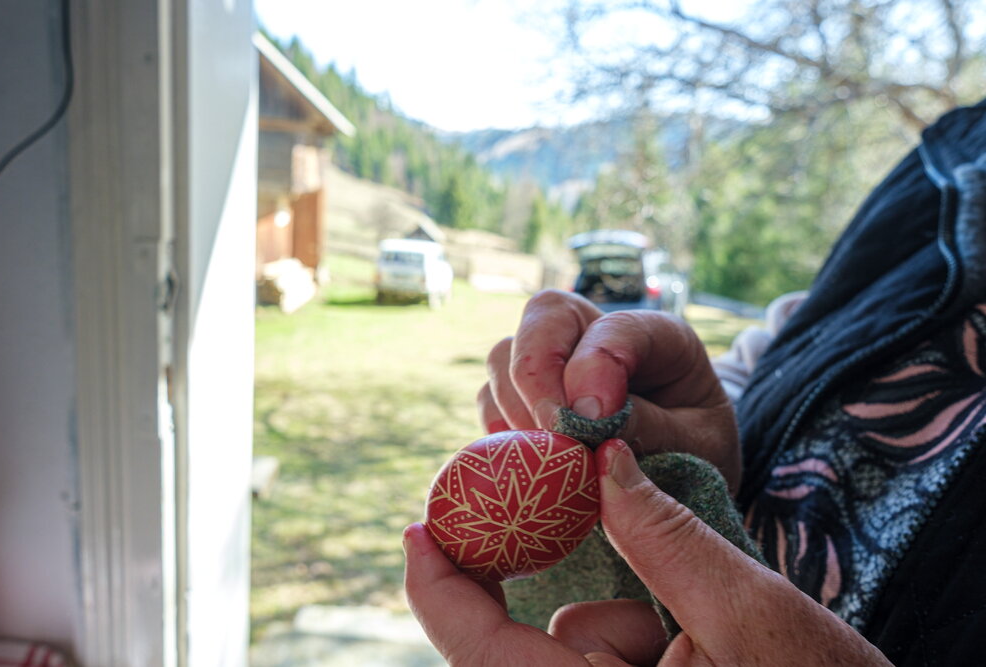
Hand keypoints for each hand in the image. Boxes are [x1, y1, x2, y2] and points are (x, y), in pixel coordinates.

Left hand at [405, 440, 890, 665]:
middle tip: (576, 507)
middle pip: (523, 642)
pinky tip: (699, 646)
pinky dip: (637, 637)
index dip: (438, 590)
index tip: (416, 529)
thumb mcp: (753, 613)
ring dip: (624, 619)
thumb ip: (668, 539)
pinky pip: (604, 658)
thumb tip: (604, 460)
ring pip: (577, 643)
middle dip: (564, 588)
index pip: (483, 652)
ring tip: (706, 635)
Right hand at [478, 289, 739, 490]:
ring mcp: (557, 362)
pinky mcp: (527, 397)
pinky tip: (532, 465)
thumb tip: (590, 421)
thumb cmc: (700, 455)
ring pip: (505, 354)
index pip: (616, 327)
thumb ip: (653, 429)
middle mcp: (598, 335)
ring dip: (517, 407)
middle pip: (545, 315)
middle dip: (538, 373)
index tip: (595, 419)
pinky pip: (491, 399)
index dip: (596, 365)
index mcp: (659, 336)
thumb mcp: (699, 447)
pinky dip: (501, 430)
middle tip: (552, 434)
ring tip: (548, 460)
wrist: (688, 478)